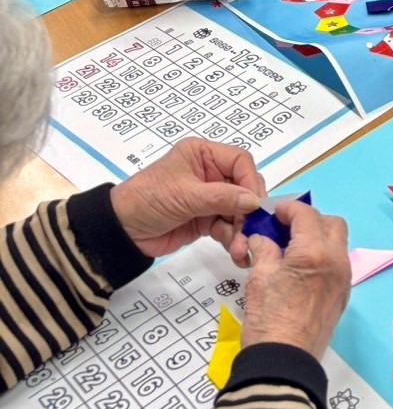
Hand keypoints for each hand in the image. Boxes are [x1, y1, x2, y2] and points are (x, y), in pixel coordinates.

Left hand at [110, 139, 263, 263]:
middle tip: (251, 230)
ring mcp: (210, 198)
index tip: (255, 204)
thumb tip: (255, 201)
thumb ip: (222, 197)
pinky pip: (229, 227)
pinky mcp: (207, 219)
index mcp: (203, 154)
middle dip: (247, 210)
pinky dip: (234, 240)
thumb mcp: (185, 195)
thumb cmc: (149, 200)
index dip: (250, 181)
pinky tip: (236, 254)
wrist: (121, 232)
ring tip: (240, 249)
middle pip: (243, 187)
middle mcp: (210, 172)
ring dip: (243, 230)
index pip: (240, 161)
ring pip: (239, 210)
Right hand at [241, 199, 350, 360]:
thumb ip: (264, 250)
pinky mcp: (342, 296)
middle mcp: (336, 261)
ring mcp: (343, 279)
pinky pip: (337, 264)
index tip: (273, 214)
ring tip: (290, 249)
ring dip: (318, 238)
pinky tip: (300, 269)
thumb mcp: (259, 278)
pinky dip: (322, 257)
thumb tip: (262, 238)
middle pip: (331, 223)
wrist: (283, 364)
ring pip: (337, 243)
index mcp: (315, 252)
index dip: (287, 209)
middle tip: (284, 229)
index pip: (305, 215)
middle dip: (308, 220)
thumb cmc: (268, 320)